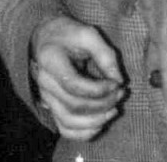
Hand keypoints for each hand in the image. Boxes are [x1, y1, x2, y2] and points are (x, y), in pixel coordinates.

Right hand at [30, 15, 124, 140]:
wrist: (47, 37)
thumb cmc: (69, 34)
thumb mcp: (89, 34)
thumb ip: (106, 55)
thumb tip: (119, 81)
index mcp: (51, 60)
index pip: (73, 84)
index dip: (99, 89)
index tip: (117, 83)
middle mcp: (45, 83)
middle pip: (73, 105)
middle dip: (102, 104)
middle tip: (121, 93)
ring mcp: (46, 97)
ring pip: (68, 122)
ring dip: (95, 121)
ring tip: (114, 109)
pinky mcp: (52, 106)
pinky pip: (64, 129)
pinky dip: (83, 133)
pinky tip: (101, 124)